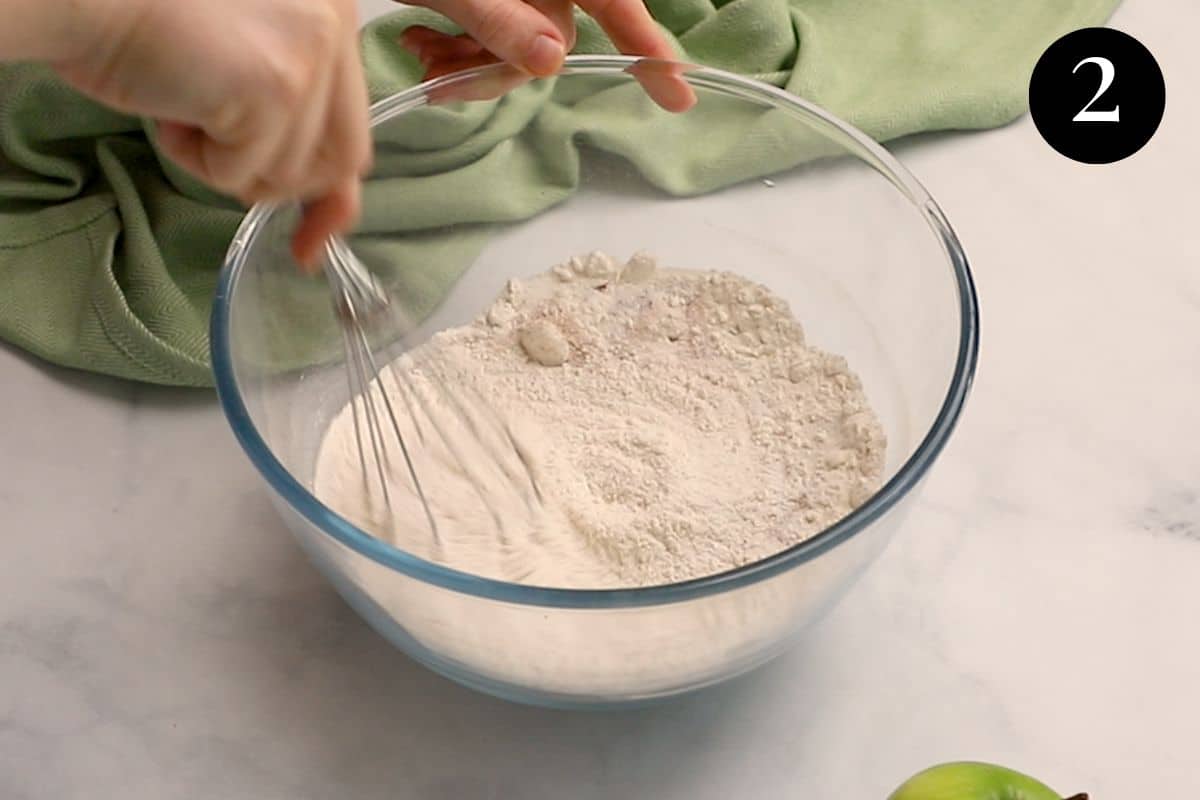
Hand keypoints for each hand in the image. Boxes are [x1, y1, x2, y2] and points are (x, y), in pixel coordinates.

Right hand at [50, 0, 371, 266]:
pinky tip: (172, 109)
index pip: (356, 132)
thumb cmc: (152, 28)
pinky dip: (197, 160)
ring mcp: (309, 60)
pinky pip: (243, 173)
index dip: (332, 194)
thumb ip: (305, 122)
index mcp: (335, 16)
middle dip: (280, 180)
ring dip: (227, 162)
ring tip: (186, 106)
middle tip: (224, 157)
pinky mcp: (274, 88)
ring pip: (290, 175)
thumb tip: (339, 213)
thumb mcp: (251, 72)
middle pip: (339, 161)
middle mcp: (335, 30)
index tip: (309, 243)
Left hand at [400, 0, 695, 110]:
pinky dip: (457, 45)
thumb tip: (552, 61)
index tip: (678, 94)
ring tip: (419, 51)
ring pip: (518, 42)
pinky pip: (492, 30)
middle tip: (439, 78)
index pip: (615, 5)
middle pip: (551, 37)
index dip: (647, 49)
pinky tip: (418, 38)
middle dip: (498, 67)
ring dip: (469, 61)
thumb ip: (499, 17)